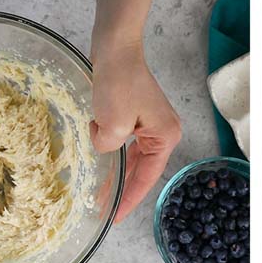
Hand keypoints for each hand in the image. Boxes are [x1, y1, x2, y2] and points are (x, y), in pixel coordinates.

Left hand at [91, 41, 181, 222]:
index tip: (114, 216)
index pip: (146, 178)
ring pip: (130, 156)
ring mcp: (149, 123)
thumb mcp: (112, 124)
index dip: (129, 199)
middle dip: (120, 187)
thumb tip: (104, 150)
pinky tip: (97, 149)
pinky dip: (110, 146)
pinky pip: (123, 141)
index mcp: (164, 137)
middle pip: (139, 169)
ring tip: (98, 188)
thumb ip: (108, 148)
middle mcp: (161, 132)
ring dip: (113, 167)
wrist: (115, 45)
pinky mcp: (135, 114)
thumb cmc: (119, 80)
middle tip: (102, 208)